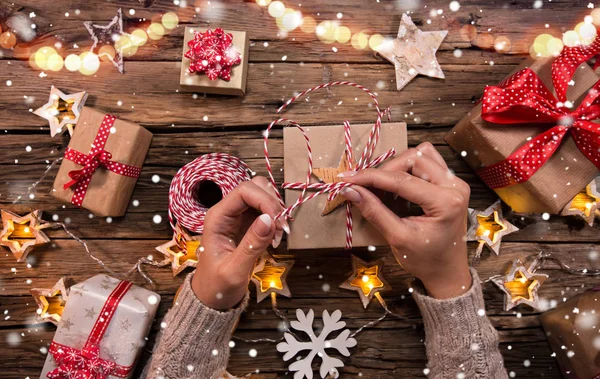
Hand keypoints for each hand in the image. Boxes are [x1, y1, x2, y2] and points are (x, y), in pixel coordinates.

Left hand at [191, 176, 286, 309]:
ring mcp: (238, 217)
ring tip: (278, 235)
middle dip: (272, 203)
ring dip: (276, 211)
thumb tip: (269, 219)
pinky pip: (266, 211)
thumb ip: (251, 245)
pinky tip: (275, 238)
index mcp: (217, 217)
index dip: (265, 200)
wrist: (212, 298)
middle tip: (281, 228)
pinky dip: (276, 220)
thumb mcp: (234, 271)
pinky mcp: (248, 224)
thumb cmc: (217, 286)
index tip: (278, 222)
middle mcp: (227, 211)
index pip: (244, 190)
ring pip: (263, 195)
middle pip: (255, 187)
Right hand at [339, 142, 471, 298]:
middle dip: (385, 170)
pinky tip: (395, 183)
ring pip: (421, 154)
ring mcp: (455, 182)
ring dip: (397, 165)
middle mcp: (455, 186)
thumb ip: (374, 211)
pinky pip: (427, 161)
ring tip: (380, 184)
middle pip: (413, 158)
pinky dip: (408, 167)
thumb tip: (350, 190)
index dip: (371, 177)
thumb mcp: (397, 238)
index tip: (347, 178)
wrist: (447, 271)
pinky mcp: (451, 182)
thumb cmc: (425, 260)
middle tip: (364, 185)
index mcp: (446, 202)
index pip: (402, 180)